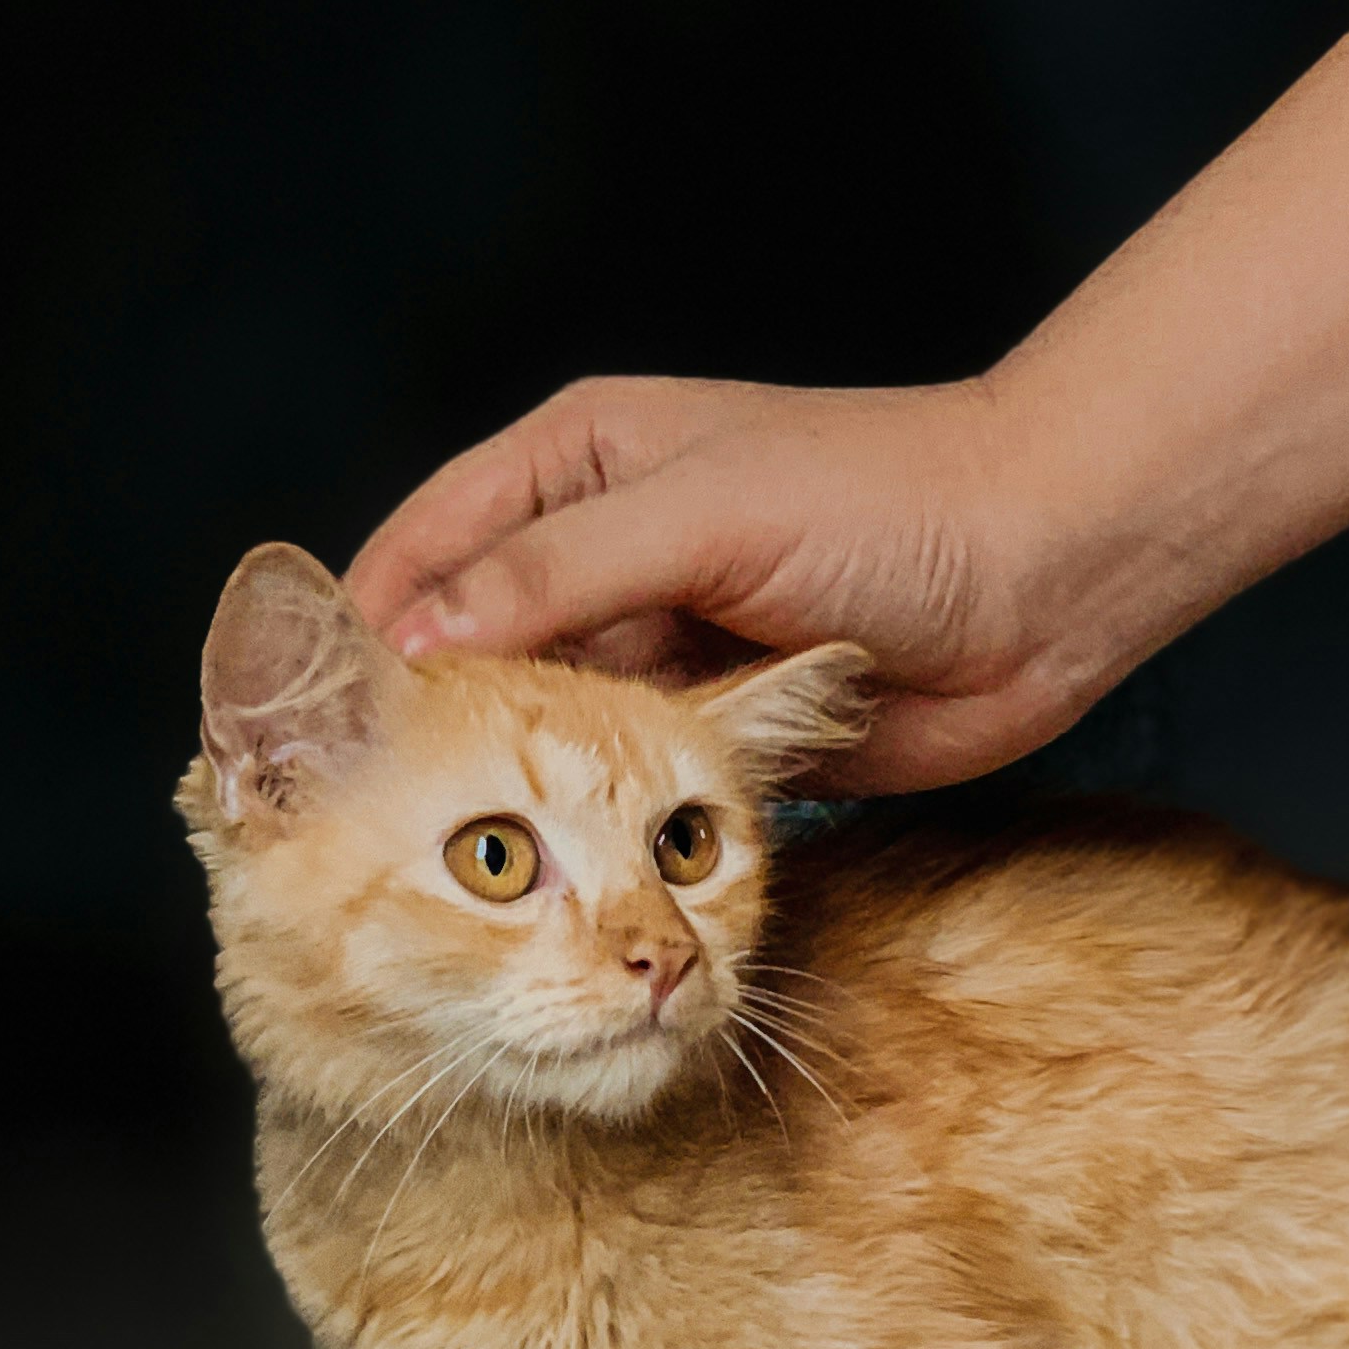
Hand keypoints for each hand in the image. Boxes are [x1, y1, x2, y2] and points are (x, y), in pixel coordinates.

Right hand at [343, 3, 1348, 798]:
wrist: (1059, 570)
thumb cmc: (893, 502)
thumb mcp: (703, 514)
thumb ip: (555, 575)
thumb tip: (408, 641)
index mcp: (578, 461)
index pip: (426, 549)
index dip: (360, 636)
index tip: (288, 729)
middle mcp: (607, 549)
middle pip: (472, 650)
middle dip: (413, 733)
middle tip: (334, 834)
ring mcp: (664, 644)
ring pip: (544, 730)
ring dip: (498, 795)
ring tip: (415, 881)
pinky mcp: (720, 730)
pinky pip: (624, 786)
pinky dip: (583, 828)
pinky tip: (534, 888)